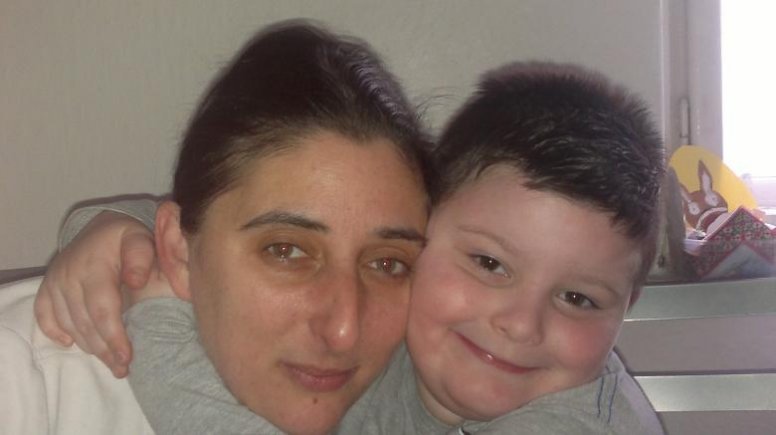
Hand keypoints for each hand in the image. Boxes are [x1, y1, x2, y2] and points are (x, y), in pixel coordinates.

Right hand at [34, 211, 155, 377]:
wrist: (101, 228)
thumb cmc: (127, 239)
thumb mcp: (142, 239)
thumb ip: (142, 257)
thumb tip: (136, 282)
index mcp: (95, 265)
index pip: (102, 308)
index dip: (114, 336)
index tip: (127, 357)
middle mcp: (69, 275)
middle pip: (85, 322)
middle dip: (104, 350)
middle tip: (122, 369)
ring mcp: (55, 282)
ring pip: (68, 324)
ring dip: (88, 347)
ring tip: (110, 363)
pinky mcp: (46, 288)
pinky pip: (44, 316)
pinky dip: (55, 332)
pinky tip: (71, 343)